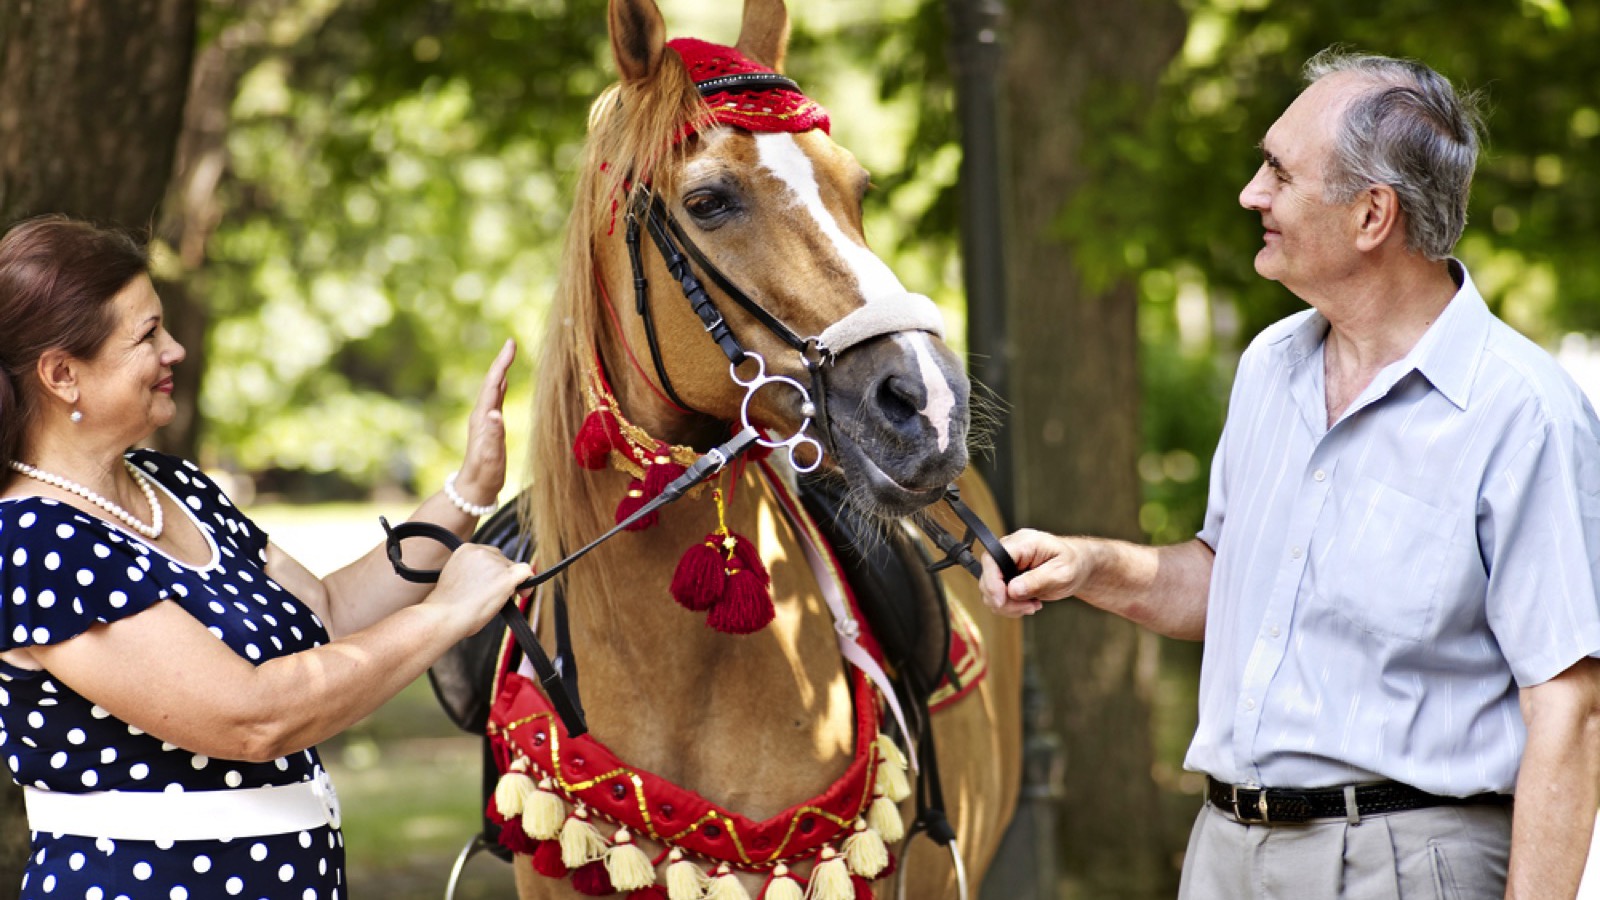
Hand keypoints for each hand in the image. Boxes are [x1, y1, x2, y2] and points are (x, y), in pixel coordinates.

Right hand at [426, 543, 533, 634]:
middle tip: (491, 595)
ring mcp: (495, 564)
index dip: (493, 570)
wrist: (443, 616)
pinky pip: (526, 572)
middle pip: (503, 561)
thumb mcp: (456, 576)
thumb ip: (472, 571)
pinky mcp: (506, 578)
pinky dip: (528, 583)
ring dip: (509, 583)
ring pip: (514, 569)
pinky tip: (523, 593)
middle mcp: (482, 551)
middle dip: (501, 576)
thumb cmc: (446, 605)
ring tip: (494, 601)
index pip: (489, 555)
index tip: (488, 584)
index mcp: (467, 549)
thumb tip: (489, 579)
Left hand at [454, 339, 516, 507]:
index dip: (502, 363)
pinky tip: (504, 383)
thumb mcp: (491, 456)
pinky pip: (496, 399)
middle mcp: (482, 415)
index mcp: (483, 418)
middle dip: (502, 361)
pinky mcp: (490, 427)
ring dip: (501, 371)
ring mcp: (485, 421)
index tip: (510, 344)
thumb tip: (496, 413)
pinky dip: (501, 386)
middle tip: (511, 343)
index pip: (493, 384)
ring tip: (509, 356)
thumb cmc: (485, 474)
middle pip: (492, 381)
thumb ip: (494, 435)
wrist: (474, 488)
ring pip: (493, 389)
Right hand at [979, 528, 1091, 616]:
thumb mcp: (1063, 573)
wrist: (1078, 566)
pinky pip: (997, 595)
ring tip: (1031, 605)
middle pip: (987, 576)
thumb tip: (1012, 590)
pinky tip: (1027, 604)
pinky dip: (1009, 606)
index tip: (1001, 601)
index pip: (992, 559)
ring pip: (989, 590)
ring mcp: (1006, 563)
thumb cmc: (1073, 563)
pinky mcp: (1006, 576)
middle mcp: (1010, 550)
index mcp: (1023, 542)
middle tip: (1028, 607)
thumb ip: (1037, 580)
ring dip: (1008, 605)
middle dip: (1003, 599)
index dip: (992, 582)